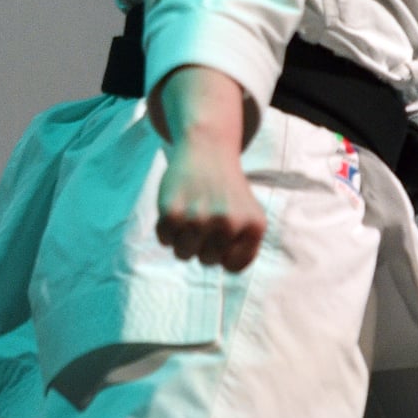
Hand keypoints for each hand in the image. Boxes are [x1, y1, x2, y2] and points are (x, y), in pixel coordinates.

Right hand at [156, 133, 266, 270]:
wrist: (207, 149)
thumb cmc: (228, 190)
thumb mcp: (250, 216)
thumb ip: (244, 248)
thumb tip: (223, 268)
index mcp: (253, 227)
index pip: (233, 267)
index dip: (224, 253)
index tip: (224, 234)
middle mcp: (228, 224)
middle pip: (207, 261)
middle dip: (203, 244)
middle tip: (204, 218)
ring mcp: (199, 218)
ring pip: (183, 254)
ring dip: (183, 239)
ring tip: (190, 215)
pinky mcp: (172, 211)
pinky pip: (164, 241)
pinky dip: (166, 230)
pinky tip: (176, 208)